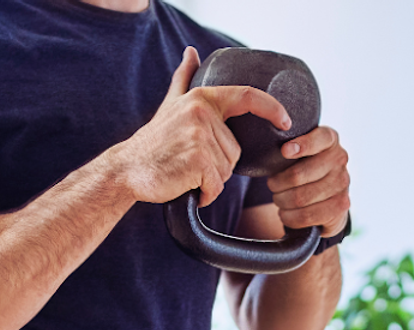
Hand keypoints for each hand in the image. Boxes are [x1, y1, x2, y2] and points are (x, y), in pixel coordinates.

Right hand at [113, 47, 291, 207]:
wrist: (127, 169)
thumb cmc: (153, 142)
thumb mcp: (170, 104)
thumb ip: (184, 78)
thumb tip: (191, 52)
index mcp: (201, 99)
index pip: (246, 96)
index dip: (271, 107)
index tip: (286, 120)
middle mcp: (202, 114)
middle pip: (235, 150)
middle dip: (218, 164)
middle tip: (190, 161)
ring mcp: (200, 137)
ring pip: (227, 170)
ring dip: (209, 180)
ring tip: (185, 172)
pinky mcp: (198, 161)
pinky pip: (217, 186)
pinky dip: (205, 194)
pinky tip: (186, 186)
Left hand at [268, 124, 350, 235]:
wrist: (327, 198)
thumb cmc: (306, 169)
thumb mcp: (300, 153)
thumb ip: (290, 147)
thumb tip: (277, 154)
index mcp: (330, 140)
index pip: (319, 139)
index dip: (302, 145)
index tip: (285, 151)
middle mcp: (340, 159)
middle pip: (299, 175)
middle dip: (277, 184)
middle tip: (272, 185)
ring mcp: (343, 183)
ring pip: (300, 198)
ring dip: (281, 201)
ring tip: (278, 199)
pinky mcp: (340, 206)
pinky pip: (306, 216)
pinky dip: (289, 217)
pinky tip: (286, 213)